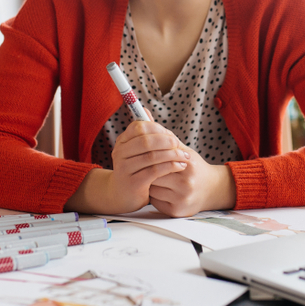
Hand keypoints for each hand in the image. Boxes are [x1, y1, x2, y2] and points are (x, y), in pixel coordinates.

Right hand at [66, 120, 186, 214]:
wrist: (122, 195)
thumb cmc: (135, 169)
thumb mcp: (137, 150)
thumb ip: (144, 133)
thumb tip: (145, 109)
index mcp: (122, 142)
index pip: (139, 127)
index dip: (157, 129)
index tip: (171, 135)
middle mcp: (120, 153)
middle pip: (146, 140)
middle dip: (167, 141)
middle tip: (179, 145)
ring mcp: (125, 168)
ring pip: (152, 156)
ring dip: (172, 154)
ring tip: (185, 157)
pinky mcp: (133, 183)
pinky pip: (155, 170)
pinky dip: (170, 166)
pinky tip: (180, 166)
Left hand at [149, 144, 236, 216]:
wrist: (212, 189)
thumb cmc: (194, 167)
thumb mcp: (184, 149)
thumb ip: (165, 136)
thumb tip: (147, 116)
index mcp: (188, 164)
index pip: (158, 158)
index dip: (148, 156)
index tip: (143, 155)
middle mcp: (186, 183)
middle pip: (153, 175)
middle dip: (147, 170)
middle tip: (144, 167)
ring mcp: (181, 198)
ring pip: (151, 189)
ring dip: (149, 183)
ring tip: (153, 178)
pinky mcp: (176, 211)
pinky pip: (155, 201)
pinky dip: (154, 195)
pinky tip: (159, 190)